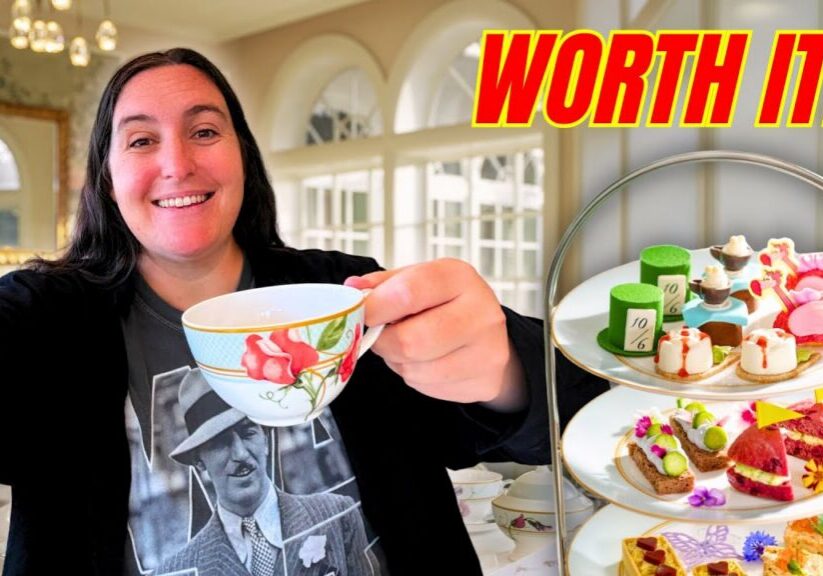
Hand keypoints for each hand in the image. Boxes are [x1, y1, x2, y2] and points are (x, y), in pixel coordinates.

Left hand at [344, 259, 526, 411]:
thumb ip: (383, 285)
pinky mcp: (484, 381)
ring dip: (399, 362)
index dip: (375, 307)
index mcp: (459, 277)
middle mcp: (481, 312)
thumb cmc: (446, 303)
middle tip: (382, 335)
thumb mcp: (417, 280)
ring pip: (415, 369)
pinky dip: (416, 377)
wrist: (489, 334)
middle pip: (410, 341)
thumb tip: (352, 288)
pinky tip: (427, 361)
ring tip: (409, 347)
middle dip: (384, 342)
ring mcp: (487, 350)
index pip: (407, 293)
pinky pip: (428, 387)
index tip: (362, 313)